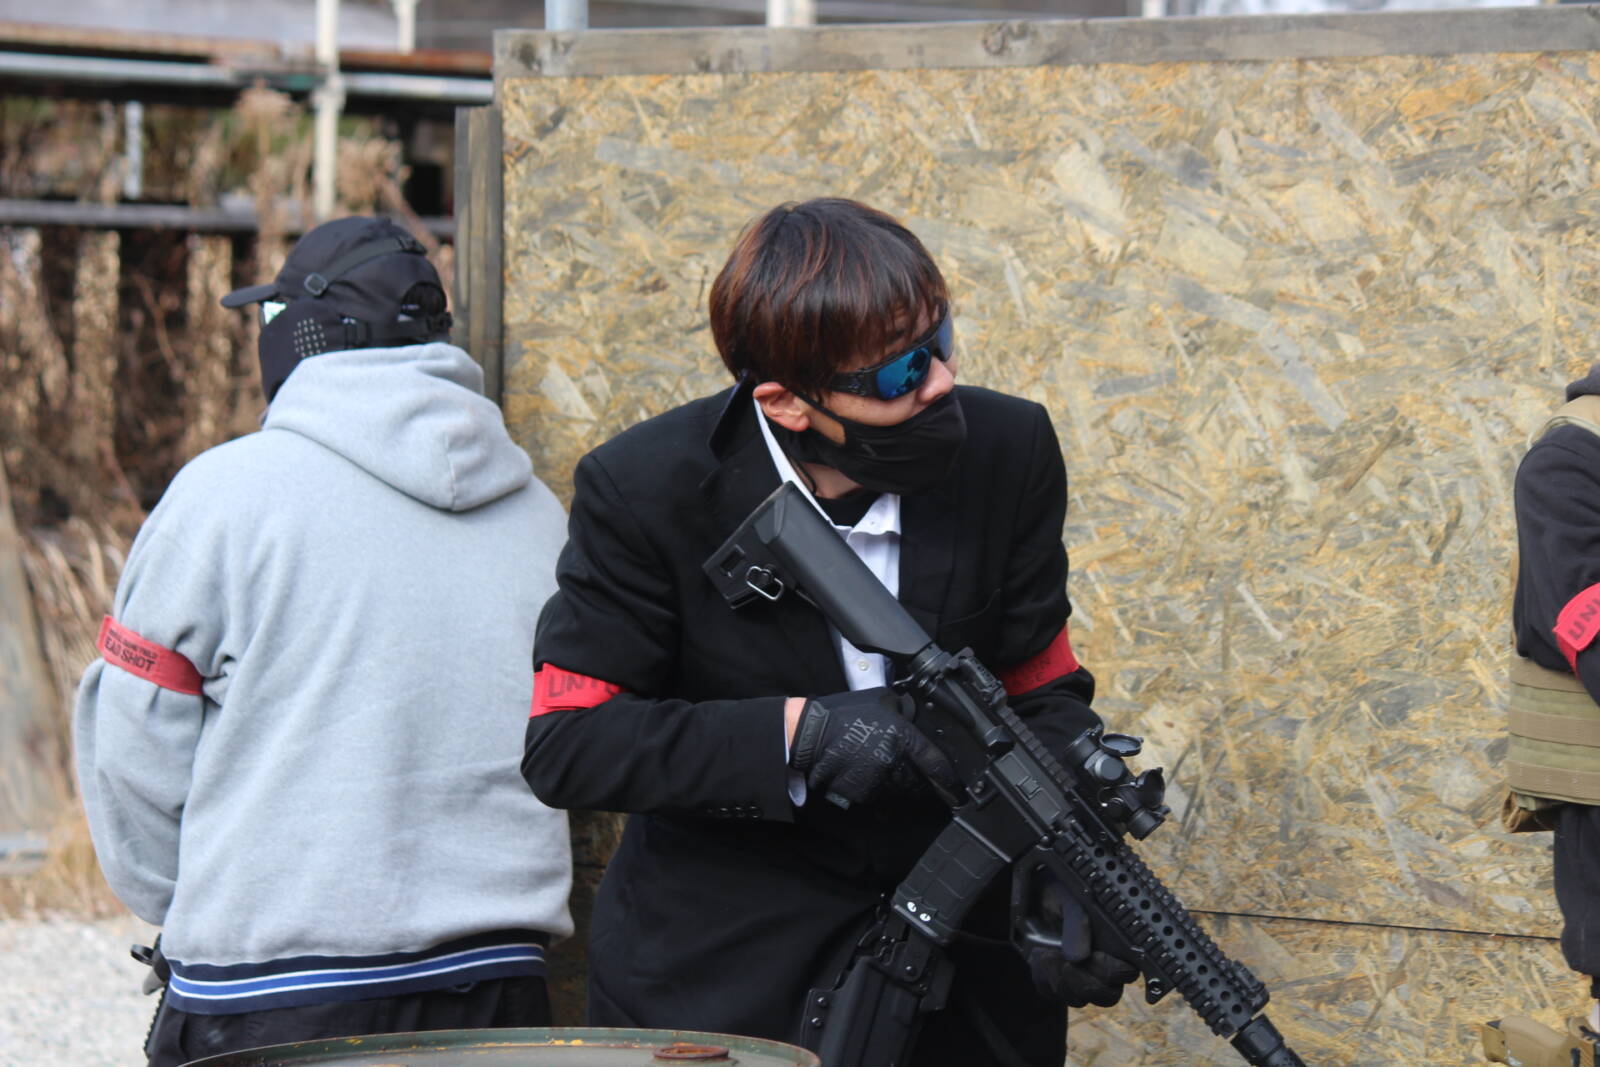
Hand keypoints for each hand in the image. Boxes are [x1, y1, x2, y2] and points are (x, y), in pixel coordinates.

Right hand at [788, 687, 956, 808]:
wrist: (810, 733)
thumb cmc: (843, 714)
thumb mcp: (881, 700)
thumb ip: (903, 711)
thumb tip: (915, 716)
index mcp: (902, 736)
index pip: (935, 764)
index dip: (950, 781)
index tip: (959, 793)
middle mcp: (893, 761)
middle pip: (917, 781)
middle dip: (918, 780)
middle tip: (904, 770)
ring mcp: (877, 780)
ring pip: (898, 790)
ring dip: (896, 784)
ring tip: (876, 768)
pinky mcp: (861, 794)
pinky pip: (878, 796)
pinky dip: (876, 789)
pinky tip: (864, 774)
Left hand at [1024, 878, 1138, 1007]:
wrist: (1036, 896)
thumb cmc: (1062, 895)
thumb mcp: (1071, 900)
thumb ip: (1077, 924)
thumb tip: (1078, 957)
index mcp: (1117, 946)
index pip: (1127, 974)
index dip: (1112, 971)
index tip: (1093, 955)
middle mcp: (1103, 967)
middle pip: (1107, 997)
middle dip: (1085, 983)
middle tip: (1067, 963)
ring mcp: (1080, 976)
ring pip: (1078, 999)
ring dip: (1061, 979)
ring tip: (1048, 953)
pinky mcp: (1055, 981)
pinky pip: (1052, 992)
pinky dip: (1043, 976)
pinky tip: (1040, 954)